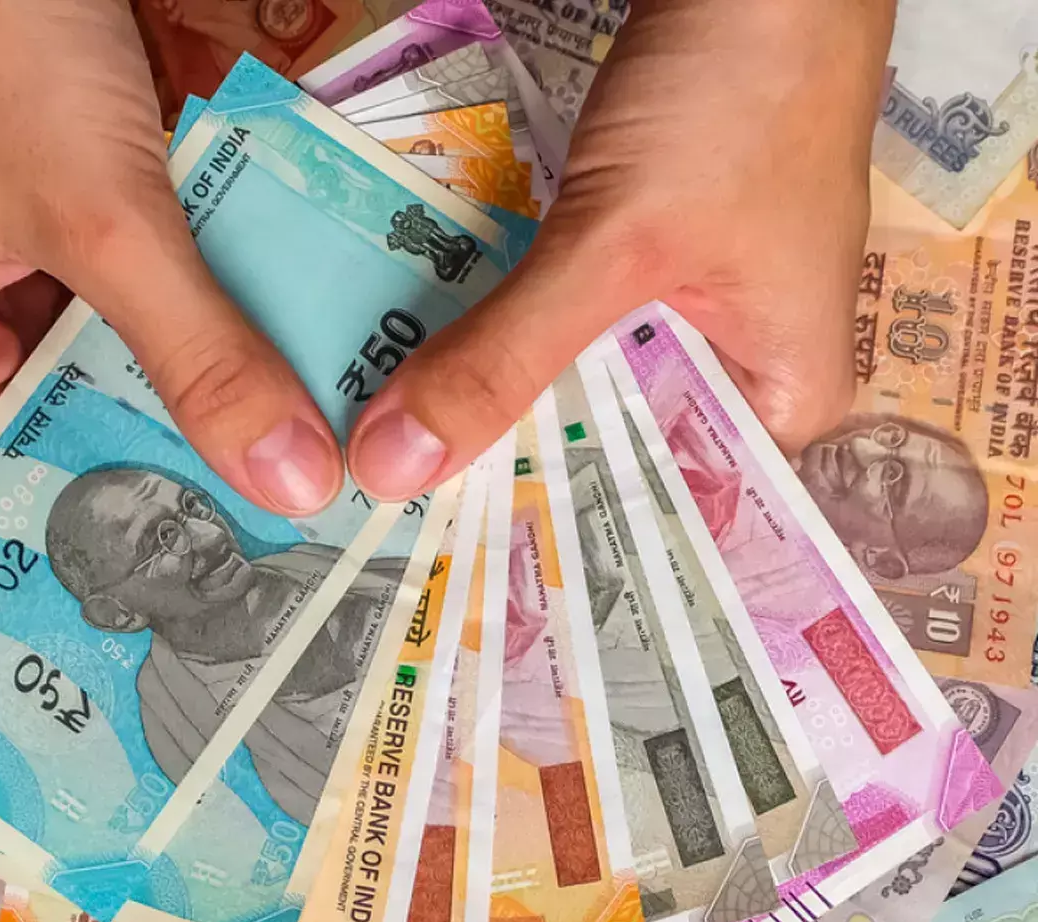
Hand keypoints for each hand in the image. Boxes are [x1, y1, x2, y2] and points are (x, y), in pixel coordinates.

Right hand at [0, 0, 342, 515]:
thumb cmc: (3, 54)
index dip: (137, 500)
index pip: (29, 464)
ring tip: (307, 439)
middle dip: (186, 437)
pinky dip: (201, 302)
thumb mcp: (109, 223)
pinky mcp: (67, 215)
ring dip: (207, 370)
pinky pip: (140, 286)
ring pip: (122, 348)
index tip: (242, 546)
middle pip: (83, 409)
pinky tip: (283, 345)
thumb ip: (199, 353)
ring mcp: (11, 263)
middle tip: (296, 499)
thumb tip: (291, 482)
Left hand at [346, 0, 894, 500]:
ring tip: (396, 462)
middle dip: (509, 476)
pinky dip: (506, 336)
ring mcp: (688, 315)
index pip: (661, 513)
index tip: (449, 570)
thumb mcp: (618, 242)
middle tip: (398, 525)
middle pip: (608, 453)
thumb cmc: (735, 98)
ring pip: (577, 388)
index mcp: (781, 405)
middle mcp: (737, 375)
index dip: (554, 544)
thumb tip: (393, 466)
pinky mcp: (643, 262)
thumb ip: (508, 355)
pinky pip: (565, 323)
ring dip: (496, 404)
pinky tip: (428, 370)